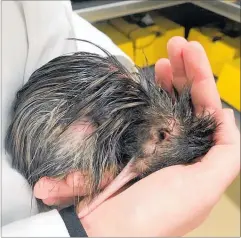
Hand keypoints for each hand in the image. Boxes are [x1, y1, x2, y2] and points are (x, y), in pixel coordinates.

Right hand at [78, 37, 239, 235]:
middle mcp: (176, 144)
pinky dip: (147, 94)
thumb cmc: (153, 214)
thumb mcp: (201, 189)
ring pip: (165, 103)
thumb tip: (226, 116)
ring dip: (167, 79)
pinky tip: (150, 78)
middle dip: (184, 72)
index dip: (201, 82)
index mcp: (196, 155)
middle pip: (186, 102)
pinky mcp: (131, 139)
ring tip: (164, 59)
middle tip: (176, 47)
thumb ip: (225, 155)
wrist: (106, 229)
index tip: (192, 59)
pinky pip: (143, 111)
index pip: (205, 111)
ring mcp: (152, 140)